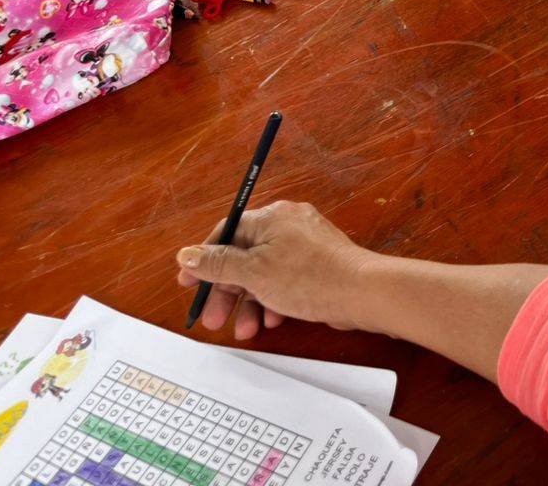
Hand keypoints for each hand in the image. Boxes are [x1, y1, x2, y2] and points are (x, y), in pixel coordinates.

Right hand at [175, 200, 378, 338]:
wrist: (360, 292)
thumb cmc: (308, 277)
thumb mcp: (253, 272)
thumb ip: (218, 264)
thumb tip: (187, 255)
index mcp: (271, 217)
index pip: (227, 233)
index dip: (205, 260)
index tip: (189, 285)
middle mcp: (288, 225)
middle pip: (244, 256)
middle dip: (228, 291)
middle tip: (214, 319)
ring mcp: (305, 244)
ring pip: (264, 272)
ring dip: (250, 302)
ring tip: (246, 330)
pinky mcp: (317, 263)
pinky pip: (285, 279)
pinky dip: (274, 299)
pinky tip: (273, 320)